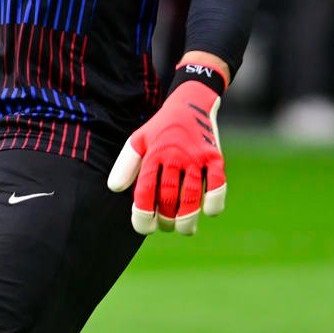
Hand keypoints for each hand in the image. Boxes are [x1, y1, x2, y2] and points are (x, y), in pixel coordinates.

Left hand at [106, 80, 227, 234]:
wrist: (191, 103)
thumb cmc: (160, 129)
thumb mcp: (138, 140)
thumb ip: (125, 164)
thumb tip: (115, 188)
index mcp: (153, 154)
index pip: (146, 191)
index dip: (143, 215)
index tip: (144, 228)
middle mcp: (175, 156)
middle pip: (169, 198)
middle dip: (166, 220)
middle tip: (165, 226)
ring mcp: (197, 157)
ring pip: (192, 196)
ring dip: (187, 219)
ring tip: (183, 229)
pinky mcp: (215, 157)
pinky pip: (218, 184)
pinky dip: (214, 201)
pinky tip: (207, 211)